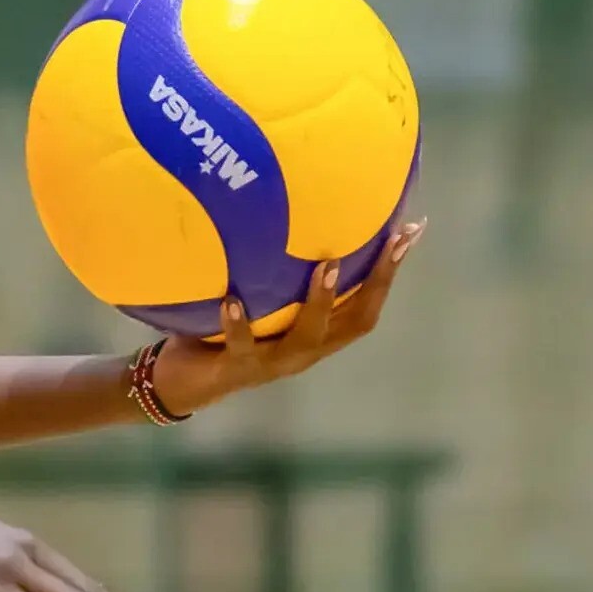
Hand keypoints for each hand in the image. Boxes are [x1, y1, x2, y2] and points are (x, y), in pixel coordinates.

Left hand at [150, 219, 424, 416]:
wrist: (181, 382)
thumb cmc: (223, 330)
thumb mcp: (258, 298)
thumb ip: (275, 269)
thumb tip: (286, 209)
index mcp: (317, 335)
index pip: (367, 304)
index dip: (391, 271)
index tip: (411, 230)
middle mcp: (304, 352)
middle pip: (356, 321)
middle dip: (377, 282)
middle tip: (392, 242)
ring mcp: (273, 363)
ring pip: (308, 336)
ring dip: (320, 301)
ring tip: (326, 266)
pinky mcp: (237, 368)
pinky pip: (241, 345)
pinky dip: (238, 323)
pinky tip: (232, 299)